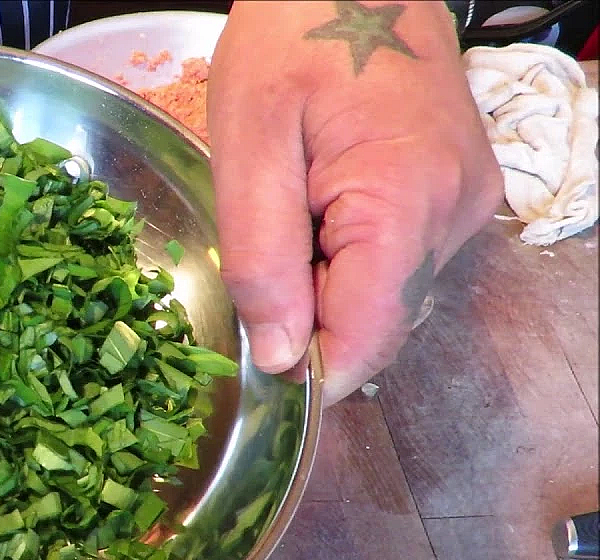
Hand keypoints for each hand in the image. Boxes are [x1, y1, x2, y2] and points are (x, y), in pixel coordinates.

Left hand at [207, 1, 502, 404]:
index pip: (367, 338)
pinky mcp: (457, 196)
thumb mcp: (248, 143)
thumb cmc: (292, 38)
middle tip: (260, 249)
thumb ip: (262, 258)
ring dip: (326, 285)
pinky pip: (398, 262)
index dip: (307, 368)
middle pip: (377, 323)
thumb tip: (282, 357)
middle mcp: (454, 213)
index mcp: (406, 198)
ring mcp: (465, 205)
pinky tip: (318, 206)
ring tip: (291, 210)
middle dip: (308, 317)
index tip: (254, 357)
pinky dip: (349, 258)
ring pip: (387, 297)